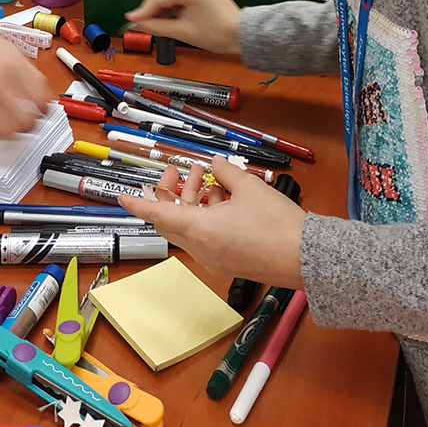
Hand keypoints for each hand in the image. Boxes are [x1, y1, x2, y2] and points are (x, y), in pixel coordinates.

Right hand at [0, 0, 49, 139]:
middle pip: (26, 120)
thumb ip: (21, 68)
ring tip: (7, 123)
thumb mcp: (4, 44)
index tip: (42, 110)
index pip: (41, 99)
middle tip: (26, 120)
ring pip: (6, 132)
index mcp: (13, 63)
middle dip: (29, 123)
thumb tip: (36, 91)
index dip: (44, 108)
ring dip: (10, 131)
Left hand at [119, 158, 305, 286]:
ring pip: (192, 226)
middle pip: (173, 219)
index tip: (122, 196)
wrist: (305, 258)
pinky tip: (223, 195)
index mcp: (200, 230)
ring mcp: (215, 258)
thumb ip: (227, 172)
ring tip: (206, 176)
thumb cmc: (277, 225)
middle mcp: (202, 248)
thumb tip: (216, 164)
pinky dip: (208, 215)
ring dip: (194, 200)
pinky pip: (207, 236)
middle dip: (172, 192)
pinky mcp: (230, 261)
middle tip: (176, 170)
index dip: (139, 203)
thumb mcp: (249, 187)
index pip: (158, 215)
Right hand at [124, 0, 240, 56]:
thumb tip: (137, 23)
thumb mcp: (182, 32)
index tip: (132, 19)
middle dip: (153, 4)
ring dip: (162, 0)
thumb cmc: (218, 34)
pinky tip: (172, 11)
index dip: (144, 10)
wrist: (240, 34)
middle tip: (146, 21)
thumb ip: (155, 26)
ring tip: (161, 18)